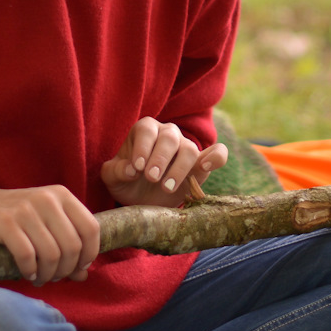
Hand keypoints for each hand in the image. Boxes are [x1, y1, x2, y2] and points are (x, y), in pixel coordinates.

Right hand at [0, 185, 99, 285]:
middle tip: (54, 277)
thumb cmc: (12, 220)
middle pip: (72, 245)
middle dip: (66, 269)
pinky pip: (27, 255)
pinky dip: (30, 271)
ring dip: (48, 274)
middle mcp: (47, 199)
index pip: (91, 228)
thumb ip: (66, 247)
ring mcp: (25, 209)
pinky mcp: (5, 222)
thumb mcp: (44, 226)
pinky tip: (27, 273)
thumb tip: (84, 276)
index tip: (78, 268)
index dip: (89, 254)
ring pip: (52, 254)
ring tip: (40, 278)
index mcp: (61, 195)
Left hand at [102, 117, 227, 207]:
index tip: (137, 167)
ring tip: (167, 187)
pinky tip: (206, 166)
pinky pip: (218, 153)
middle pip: (170, 137)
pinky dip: (216, 157)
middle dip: (160, 158)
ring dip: (179, 168)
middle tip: (151, 178)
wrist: (143, 200)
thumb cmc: (127, 182)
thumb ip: (115, 171)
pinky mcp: (202, 164)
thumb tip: (130, 170)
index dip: (143, 147)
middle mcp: (168, 134)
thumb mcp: (113, 178)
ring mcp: (187, 147)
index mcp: (145, 130)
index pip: (146, 130)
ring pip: (190, 148)